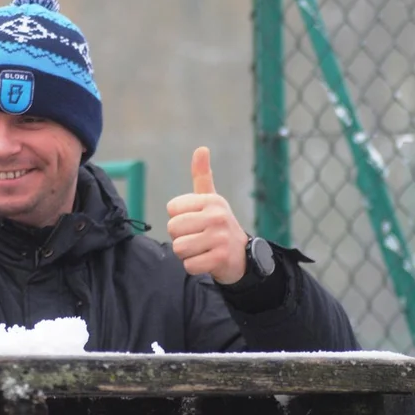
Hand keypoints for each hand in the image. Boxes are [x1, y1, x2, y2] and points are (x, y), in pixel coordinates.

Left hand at [166, 147, 248, 284]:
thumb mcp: (211, 200)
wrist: (243, 256)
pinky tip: (207, 261)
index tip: (196, 222)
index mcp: (212, 200)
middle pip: (173, 228)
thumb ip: (202, 176)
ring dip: (186, 254)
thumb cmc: (219, 225)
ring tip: (202, 249)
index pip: (172, 209)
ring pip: (179, 248)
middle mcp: (217, 216)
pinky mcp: (220, 258)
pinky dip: (194, 266)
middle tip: (198, 238)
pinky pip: (189, 265)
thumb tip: (201, 148)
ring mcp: (220, 237)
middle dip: (181, 237)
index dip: (179, 218)